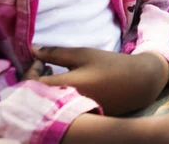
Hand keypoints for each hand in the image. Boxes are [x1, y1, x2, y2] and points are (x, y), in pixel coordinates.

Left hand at [33, 46, 168, 114]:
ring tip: (52, 74)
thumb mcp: (84, 54)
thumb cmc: (111, 65)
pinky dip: (56, 97)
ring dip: (44, 89)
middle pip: (37, 97)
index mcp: (68, 86)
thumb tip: (32, 49)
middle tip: (42, 67)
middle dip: (34, 81)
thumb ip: (57, 53)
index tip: (38, 60)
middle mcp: (68, 104)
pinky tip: (64, 85)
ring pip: (47, 104)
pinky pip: (59, 109)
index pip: (33, 83)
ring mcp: (74, 114)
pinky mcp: (81, 118)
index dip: (30, 71)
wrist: (138, 83)